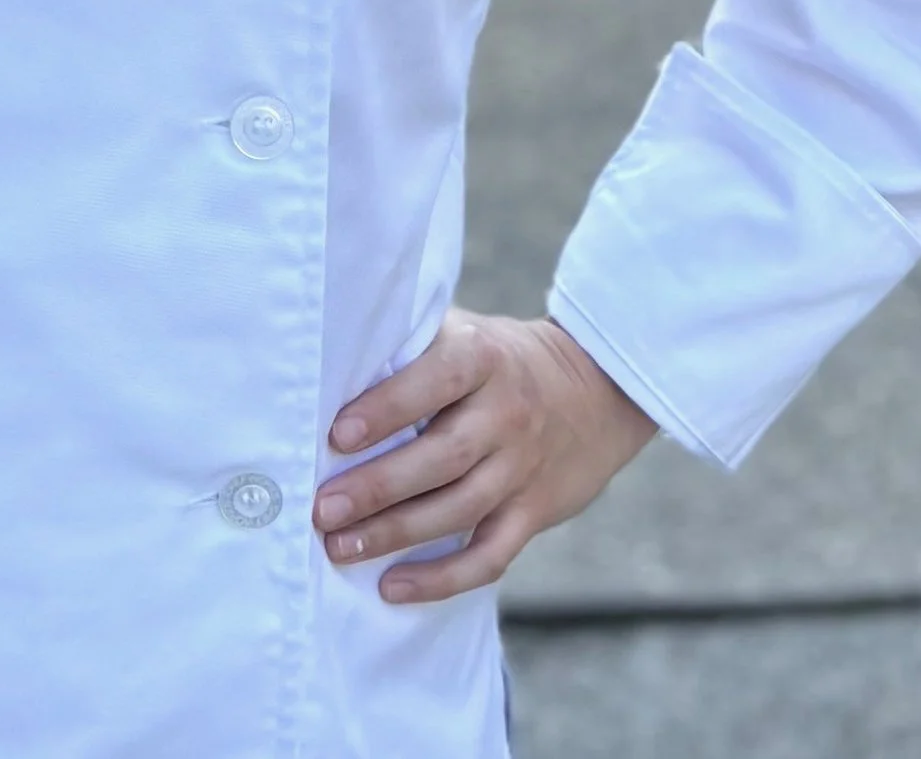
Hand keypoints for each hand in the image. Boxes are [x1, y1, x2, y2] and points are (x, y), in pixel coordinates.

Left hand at [313, 308, 653, 603]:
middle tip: (323, 508)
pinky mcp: (534, 513)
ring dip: (396, 534)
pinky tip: (394, 587)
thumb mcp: (469, 333)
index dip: (387, 408)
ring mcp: (523, 468)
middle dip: (378, 487)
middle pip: (442, 457)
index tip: (337, 435)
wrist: (597, 390)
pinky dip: (442, 578)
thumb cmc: (502, 359)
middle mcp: (507, 414)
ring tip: (340, 547)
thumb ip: (416, 348)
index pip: (435, 381)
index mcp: (484, 358)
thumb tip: (335, 367)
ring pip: (459, 509)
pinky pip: (490, 555)